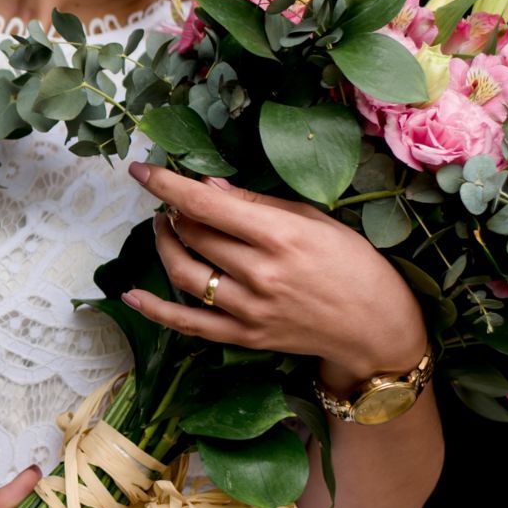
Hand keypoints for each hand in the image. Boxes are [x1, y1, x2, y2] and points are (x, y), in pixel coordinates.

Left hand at [122, 161, 429, 385]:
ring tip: (165, 228)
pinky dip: (156, 309)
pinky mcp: (245, 337)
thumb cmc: (353, 264)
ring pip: (185, 273)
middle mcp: (261, 274)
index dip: (167, 185)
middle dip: (174, 212)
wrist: (376, 327)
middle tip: (174, 202)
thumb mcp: (315, 221)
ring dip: (165, 246)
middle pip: (194, 236)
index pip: (207, 206)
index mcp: (280, 237)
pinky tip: (131, 295)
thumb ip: (257, 204)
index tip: (140, 170)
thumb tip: (206, 185)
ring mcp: (250, 309)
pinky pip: (189, 323)